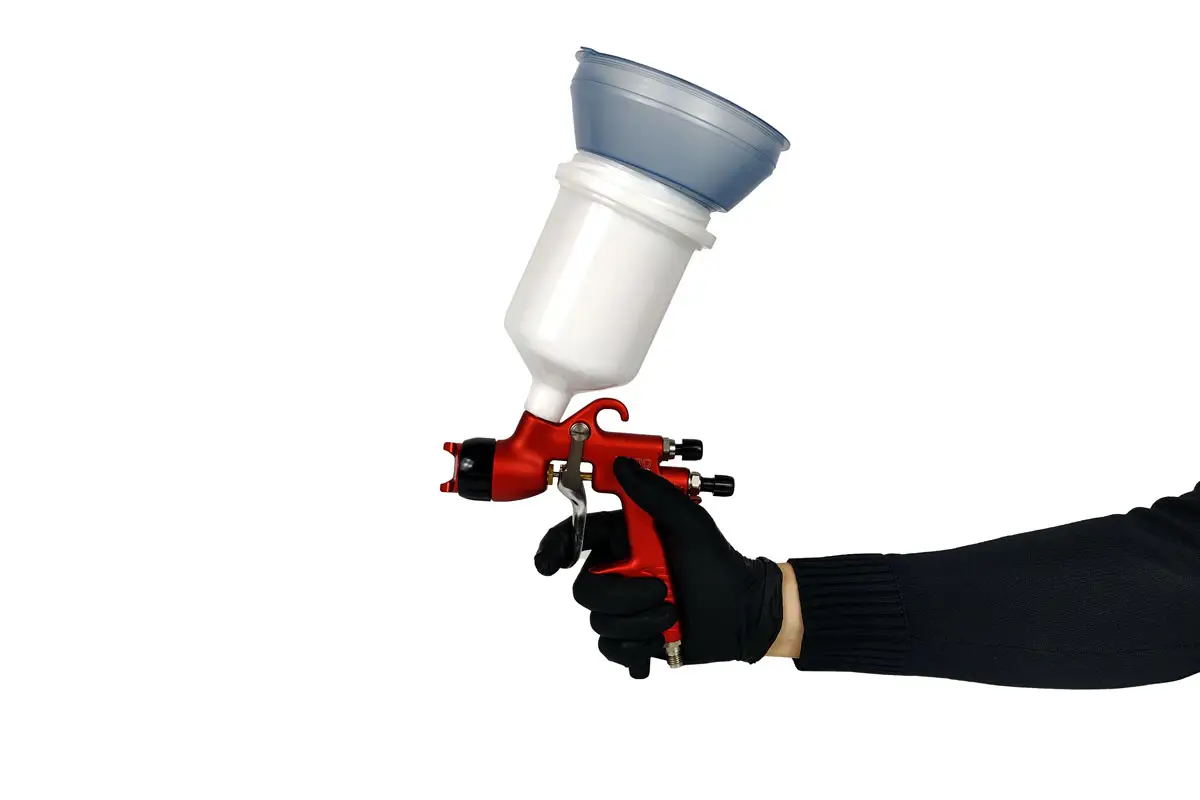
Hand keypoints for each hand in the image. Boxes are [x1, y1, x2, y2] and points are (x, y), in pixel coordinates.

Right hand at [534, 456, 789, 676]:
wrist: (742, 612)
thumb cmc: (718, 563)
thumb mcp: (690, 522)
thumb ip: (654, 494)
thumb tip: (624, 465)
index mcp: (623, 539)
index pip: (575, 537)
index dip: (554, 548)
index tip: (551, 564)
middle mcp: (618, 571)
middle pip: (585, 588)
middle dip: (622, 596)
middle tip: (660, 591)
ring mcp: (623, 605)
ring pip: (599, 621)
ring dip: (639, 622)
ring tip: (671, 615)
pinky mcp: (631, 636)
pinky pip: (611, 647)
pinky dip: (636, 647)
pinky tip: (659, 639)